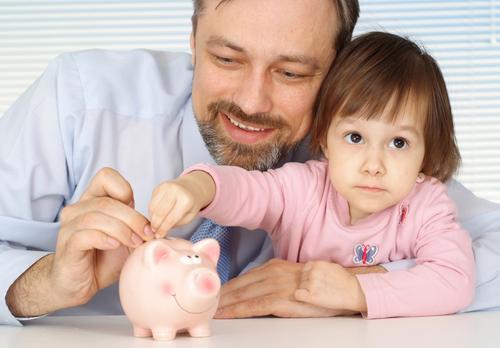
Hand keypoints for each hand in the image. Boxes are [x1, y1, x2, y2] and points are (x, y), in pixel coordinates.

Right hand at [7, 168, 151, 316]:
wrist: (81, 284)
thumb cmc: (104, 259)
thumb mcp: (127, 238)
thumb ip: (137, 225)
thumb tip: (156, 222)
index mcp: (92, 201)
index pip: (106, 176)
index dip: (125, 189)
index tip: (138, 211)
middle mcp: (77, 209)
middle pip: (107, 202)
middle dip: (133, 218)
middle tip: (146, 235)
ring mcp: (69, 227)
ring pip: (96, 216)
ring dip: (122, 230)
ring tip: (134, 243)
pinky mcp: (67, 245)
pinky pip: (85, 234)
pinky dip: (104, 238)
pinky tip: (114, 246)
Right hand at [149, 170, 215, 237]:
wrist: (192, 187)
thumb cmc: (191, 205)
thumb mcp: (189, 217)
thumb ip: (176, 224)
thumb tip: (159, 232)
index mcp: (186, 200)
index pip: (171, 218)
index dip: (163, 229)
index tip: (158, 236)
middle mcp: (175, 191)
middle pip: (159, 212)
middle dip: (155, 224)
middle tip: (154, 232)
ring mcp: (166, 187)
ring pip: (152, 207)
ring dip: (152, 217)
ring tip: (155, 224)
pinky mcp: (159, 186)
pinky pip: (151, 201)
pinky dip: (152, 210)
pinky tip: (156, 215)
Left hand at [215, 259, 353, 317]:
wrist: (342, 285)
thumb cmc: (319, 284)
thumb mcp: (293, 275)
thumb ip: (273, 279)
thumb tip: (254, 286)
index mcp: (274, 266)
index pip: (243, 277)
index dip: (225, 286)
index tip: (211, 291)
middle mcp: (272, 273)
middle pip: (238, 285)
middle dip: (218, 294)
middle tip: (201, 301)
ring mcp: (276, 286)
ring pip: (241, 295)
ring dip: (223, 302)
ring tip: (207, 308)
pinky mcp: (282, 300)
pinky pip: (254, 306)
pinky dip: (237, 310)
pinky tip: (226, 314)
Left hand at [294, 261, 366, 311]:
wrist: (354, 292)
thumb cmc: (345, 280)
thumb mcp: (332, 266)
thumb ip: (320, 267)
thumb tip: (312, 269)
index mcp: (316, 264)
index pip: (304, 270)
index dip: (308, 276)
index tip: (316, 282)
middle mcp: (312, 272)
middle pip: (301, 279)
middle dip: (307, 284)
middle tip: (319, 289)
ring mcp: (311, 283)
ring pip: (299, 287)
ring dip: (306, 291)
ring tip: (320, 294)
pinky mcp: (312, 295)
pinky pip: (297, 295)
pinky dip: (301, 297)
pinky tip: (311, 298)